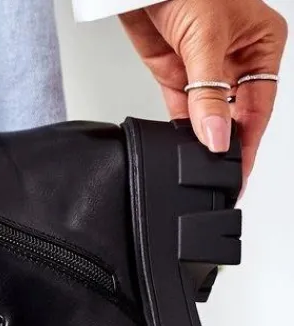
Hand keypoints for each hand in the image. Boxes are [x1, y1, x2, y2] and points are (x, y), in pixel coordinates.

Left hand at [120, 0, 286, 176]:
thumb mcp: (206, 40)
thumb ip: (209, 95)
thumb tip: (218, 138)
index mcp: (261, 43)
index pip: (260, 105)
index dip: (249, 142)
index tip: (240, 172)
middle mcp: (237, 57)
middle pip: (236, 115)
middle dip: (226, 144)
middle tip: (217, 174)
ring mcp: (205, 67)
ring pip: (209, 116)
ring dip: (202, 139)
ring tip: (198, 164)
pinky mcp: (175, 73)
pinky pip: (183, 110)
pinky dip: (181, 129)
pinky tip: (181, 145)